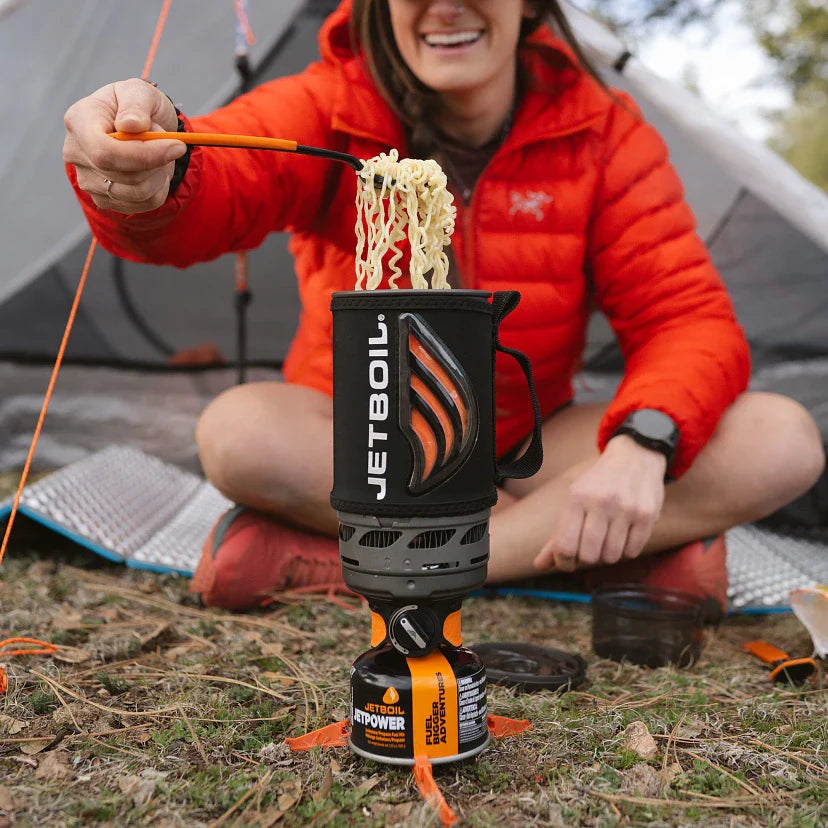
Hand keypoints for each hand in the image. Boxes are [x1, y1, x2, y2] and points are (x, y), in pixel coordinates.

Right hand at [63, 78, 185, 213]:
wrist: (139, 128)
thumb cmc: (137, 107)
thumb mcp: (139, 92)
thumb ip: (136, 105)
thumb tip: (132, 125)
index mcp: (79, 121)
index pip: (105, 151)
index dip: (143, 155)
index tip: (177, 146)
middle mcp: (76, 153)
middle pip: (125, 175)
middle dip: (158, 162)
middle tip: (170, 144)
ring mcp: (87, 179)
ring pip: (137, 193)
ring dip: (160, 175)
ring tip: (159, 155)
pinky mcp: (103, 199)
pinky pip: (143, 204)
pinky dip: (158, 189)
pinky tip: (154, 171)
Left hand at [533, 435, 666, 571]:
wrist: (635, 456)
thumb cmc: (598, 484)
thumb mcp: (573, 500)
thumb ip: (557, 535)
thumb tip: (539, 565)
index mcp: (577, 497)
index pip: (565, 546)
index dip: (563, 561)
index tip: (567, 560)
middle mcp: (601, 502)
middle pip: (589, 556)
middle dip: (587, 558)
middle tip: (589, 546)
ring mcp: (626, 509)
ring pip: (611, 557)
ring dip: (607, 554)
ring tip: (607, 537)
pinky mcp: (647, 515)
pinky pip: (632, 552)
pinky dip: (626, 550)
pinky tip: (623, 534)